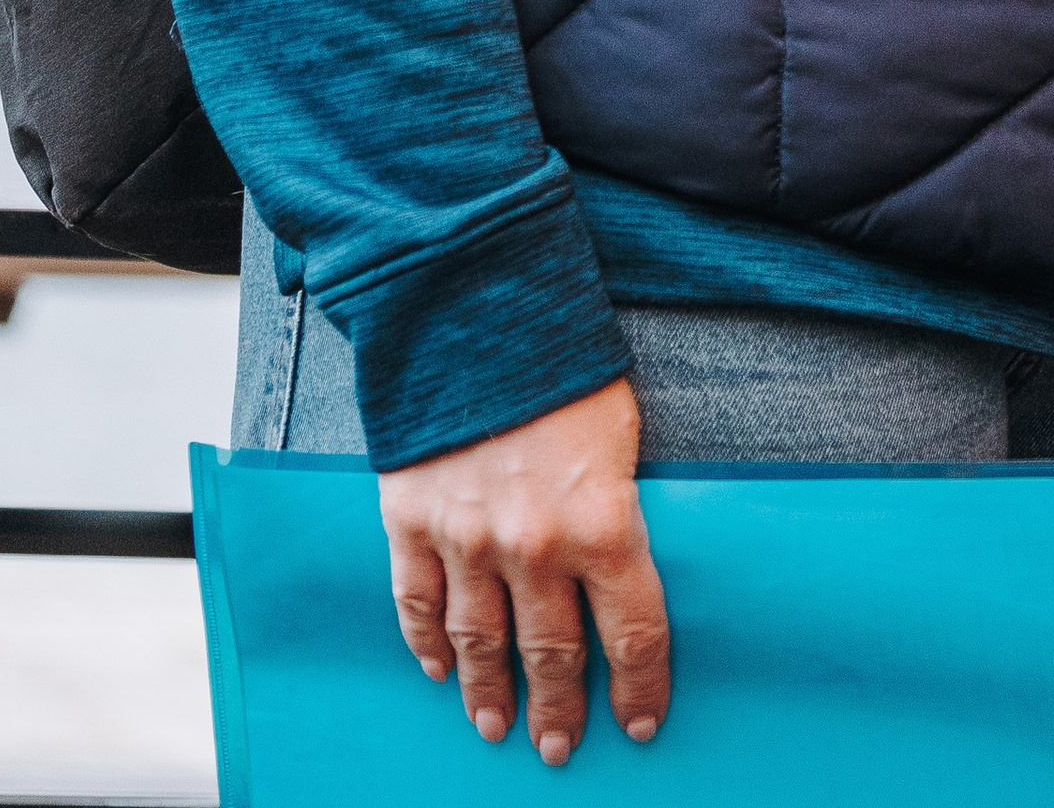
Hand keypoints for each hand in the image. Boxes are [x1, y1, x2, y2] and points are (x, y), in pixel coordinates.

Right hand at [381, 376, 668, 764]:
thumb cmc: (562, 359)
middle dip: (560, 710)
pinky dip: (424, 642)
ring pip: (480, 643)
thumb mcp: (622, 429)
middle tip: (558, 749)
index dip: (640, 688)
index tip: (639, 726)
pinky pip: (416, 601)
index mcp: (603, 522)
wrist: (474, 304)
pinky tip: (435, 669)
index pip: (632, 634)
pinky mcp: (413, 518)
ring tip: (496, 726)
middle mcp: (535, 546)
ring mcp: (467, 538)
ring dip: (489, 692)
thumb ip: (618, 500)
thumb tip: (624, 555)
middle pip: (553, 654)